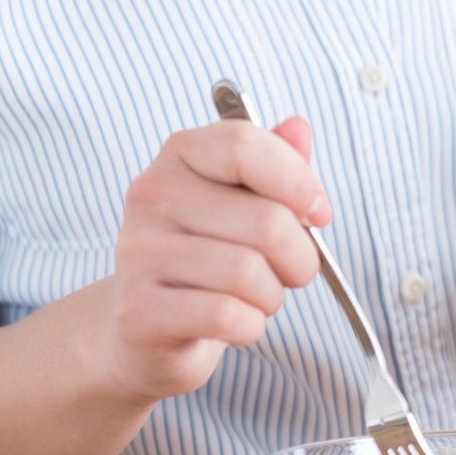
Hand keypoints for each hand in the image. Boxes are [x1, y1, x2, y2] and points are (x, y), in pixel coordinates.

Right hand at [104, 117, 329, 402]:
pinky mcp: (137, 309)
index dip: (298, 183)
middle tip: (293, 270)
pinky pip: (226, 315)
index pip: (245, 147)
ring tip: (257, 296)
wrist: (148, 326)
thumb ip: (275, 162)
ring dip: (273, 295)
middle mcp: (150, 195)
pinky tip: (236, 321)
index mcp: (181, 154)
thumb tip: (298, 128)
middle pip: (266, 221)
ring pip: (249, 273)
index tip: (318, 213)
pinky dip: (250, 325)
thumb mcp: (245, 201)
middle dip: (301, 257)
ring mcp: (137, 252)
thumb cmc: (211, 255)